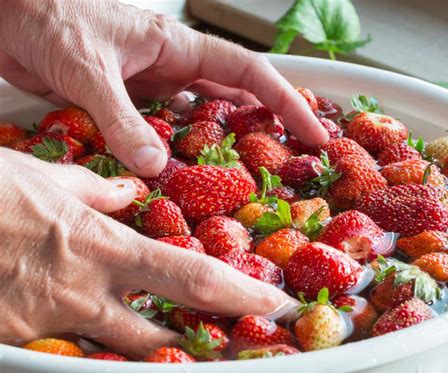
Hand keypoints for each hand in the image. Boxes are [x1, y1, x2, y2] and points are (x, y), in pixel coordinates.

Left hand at [0, 0, 327, 177]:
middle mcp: (171, 68)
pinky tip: (182, 173)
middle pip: (234, 98)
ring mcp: (151, 88)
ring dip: (221, 145)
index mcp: (177, 47)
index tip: (314, 129)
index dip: (285, 101)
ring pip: (200, 119)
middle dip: (265, 126)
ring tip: (244, 178)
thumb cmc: (46, 15)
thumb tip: (155, 166)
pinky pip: (164, 131)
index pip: (248, 73)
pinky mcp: (127, 104)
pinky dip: (177, 152)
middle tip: (290, 163)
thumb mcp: (88, 67)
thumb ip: (121, 118)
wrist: (8, 13)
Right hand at [0, 149, 297, 356]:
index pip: (189, 277)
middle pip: (165, 330)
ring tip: (187, 347)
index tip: (276, 302)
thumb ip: (98, 190)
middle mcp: (83, 293)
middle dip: (209, 339)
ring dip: (157, 350)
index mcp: (100, 246)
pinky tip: (106, 341)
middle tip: (244, 341)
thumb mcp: (46, 178)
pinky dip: (97, 353)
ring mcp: (50, 324)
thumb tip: (132, 193)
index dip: (240, 293)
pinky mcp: (18, 342)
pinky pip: (72, 355)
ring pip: (120, 352)